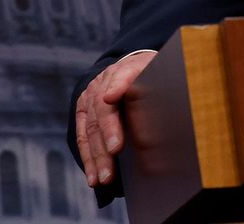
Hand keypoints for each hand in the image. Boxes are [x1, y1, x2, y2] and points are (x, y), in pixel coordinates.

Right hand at [75, 51, 155, 186]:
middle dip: (108, 134)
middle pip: (103, 109)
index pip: (121, 77)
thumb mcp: (160, 74)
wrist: (132, 67)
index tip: (111, 98)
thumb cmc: (153, 76)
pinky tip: (93, 176)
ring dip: (97, 155)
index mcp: (126, 68)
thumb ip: (157, 84)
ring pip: (90, 128)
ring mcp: (90, 97)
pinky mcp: (83, 111)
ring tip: (104, 177)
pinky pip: (83, 137)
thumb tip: (152, 107)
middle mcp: (103, 82)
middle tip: (115, 154)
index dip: (116, 87)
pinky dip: (88, 158)